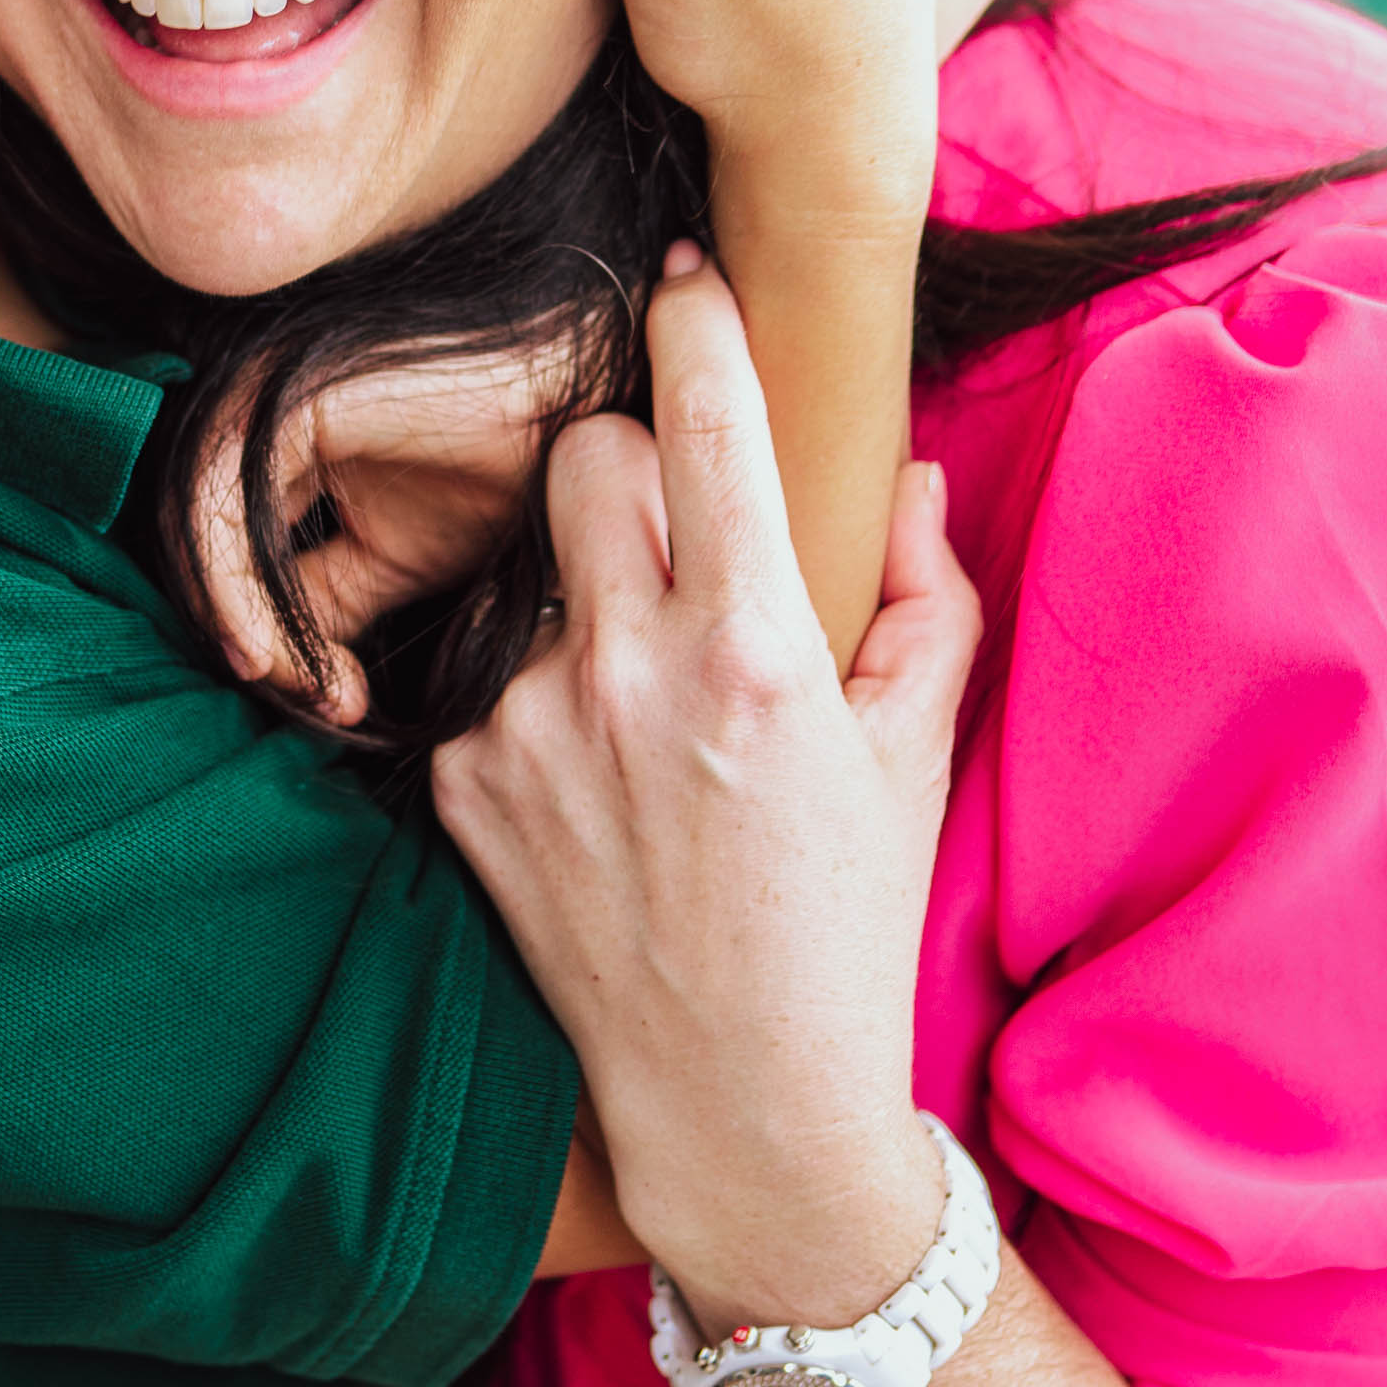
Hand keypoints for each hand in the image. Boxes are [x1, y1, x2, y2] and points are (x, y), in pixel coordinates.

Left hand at [181, 334, 576, 728]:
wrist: (585, 412)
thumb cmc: (508, 470)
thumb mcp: (400, 560)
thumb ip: (324, 606)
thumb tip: (277, 675)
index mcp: (284, 448)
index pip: (222, 555)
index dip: (260, 638)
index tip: (334, 704)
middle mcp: (259, 414)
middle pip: (199, 545)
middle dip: (248, 639)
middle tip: (321, 703)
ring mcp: (266, 397)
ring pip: (195, 530)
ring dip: (241, 626)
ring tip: (311, 686)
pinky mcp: (284, 396)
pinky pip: (214, 501)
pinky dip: (230, 590)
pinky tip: (274, 651)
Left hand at [431, 253, 980, 1339]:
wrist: (740, 1105)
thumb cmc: (847, 925)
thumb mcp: (915, 754)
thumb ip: (924, 595)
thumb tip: (904, 478)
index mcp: (750, 647)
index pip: (705, 417)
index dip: (697, 326)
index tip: (690, 280)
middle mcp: (624, 673)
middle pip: (582, 455)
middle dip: (628, 465)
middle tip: (676, 533)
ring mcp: (527, 731)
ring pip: (535, 569)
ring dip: (587, 599)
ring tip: (648, 710)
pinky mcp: (461, 788)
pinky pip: (492, 680)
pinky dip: (543, 705)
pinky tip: (599, 787)